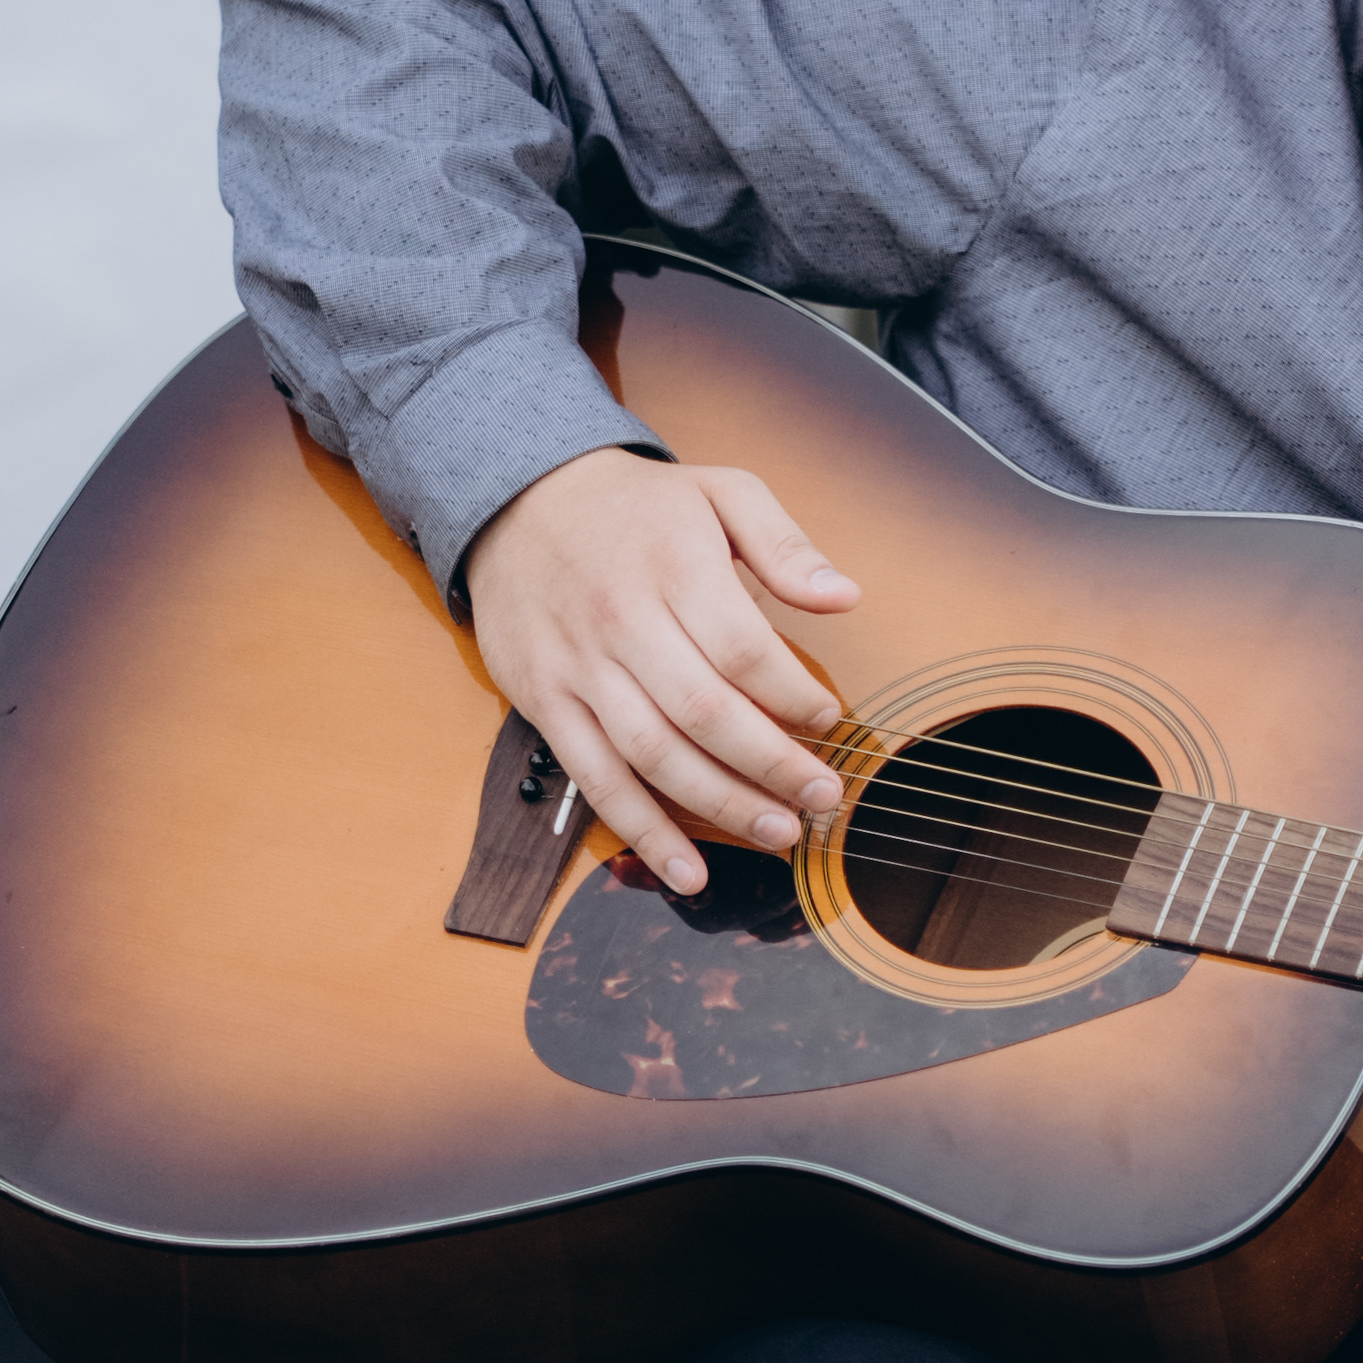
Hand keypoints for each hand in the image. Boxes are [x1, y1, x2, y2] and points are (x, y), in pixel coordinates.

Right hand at [466, 448, 860, 895]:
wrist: (518, 501)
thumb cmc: (636, 506)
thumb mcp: (720, 491)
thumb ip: (785, 544)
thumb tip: (844, 596)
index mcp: (674, 568)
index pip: (743, 650)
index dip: (793, 695)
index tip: (828, 719)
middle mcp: (622, 622)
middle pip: (704, 712)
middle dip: (772, 765)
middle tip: (821, 797)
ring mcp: (580, 669)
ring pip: (654, 755)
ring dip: (720, 805)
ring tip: (779, 834)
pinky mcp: (546, 703)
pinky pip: (597, 779)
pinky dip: (643, 831)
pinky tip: (688, 871)